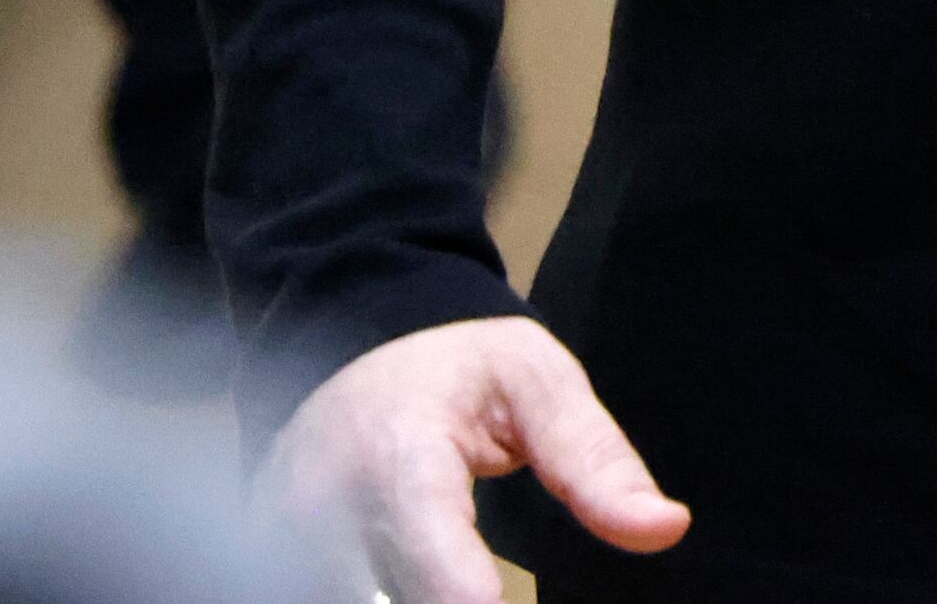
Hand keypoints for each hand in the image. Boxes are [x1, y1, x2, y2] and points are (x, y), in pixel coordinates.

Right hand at [269, 318, 686, 603]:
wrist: (339, 357)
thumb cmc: (449, 370)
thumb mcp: (534, 381)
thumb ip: (594, 459)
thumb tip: (665, 528)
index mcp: (398, 463)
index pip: (442, 581)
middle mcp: (325, 521)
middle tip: (501, 589)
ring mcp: (286, 556)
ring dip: (421, 601)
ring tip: (477, 581)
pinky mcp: (271, 572)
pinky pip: (336, 599)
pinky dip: (390, 598)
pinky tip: (436, 586)